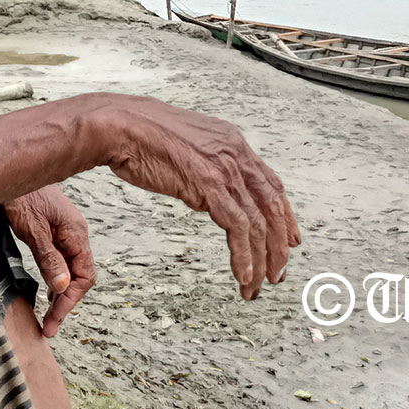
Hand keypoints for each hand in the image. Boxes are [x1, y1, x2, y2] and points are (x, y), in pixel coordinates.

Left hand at [5, 183, 95, 337]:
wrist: (10, 169)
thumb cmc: (21, 194)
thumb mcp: (32, 229)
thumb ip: (48, 259)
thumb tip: (61, 288)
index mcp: (76, 234)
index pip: (84, 277)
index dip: (70, 301)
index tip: (53, 319)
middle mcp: (75, 234)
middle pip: (79, 276)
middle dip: (65, 302)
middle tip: (48, 326)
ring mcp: (65, 232)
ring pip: (70, 269)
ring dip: (60, 292)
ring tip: (47, 314)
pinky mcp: (53, 230)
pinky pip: (61, 260)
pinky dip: (55, 278)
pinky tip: (46, 289)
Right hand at [87, 95, 299, 299]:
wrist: (120, 124)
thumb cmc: (141, 135)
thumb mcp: (186, 146)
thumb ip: (205, 167)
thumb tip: (210, 191)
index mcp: (233, 143)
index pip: (271, 185)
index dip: (284, 216)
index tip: (289, 240)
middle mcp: (235, 154)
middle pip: (273, 206)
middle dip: (279, 245)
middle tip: (279, 271)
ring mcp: (224, 170)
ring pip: (259, 223)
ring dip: (262, 260)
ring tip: (258, 283)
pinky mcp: (209, 186)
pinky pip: (238, 228)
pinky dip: (243, 257)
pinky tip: (242, 275)